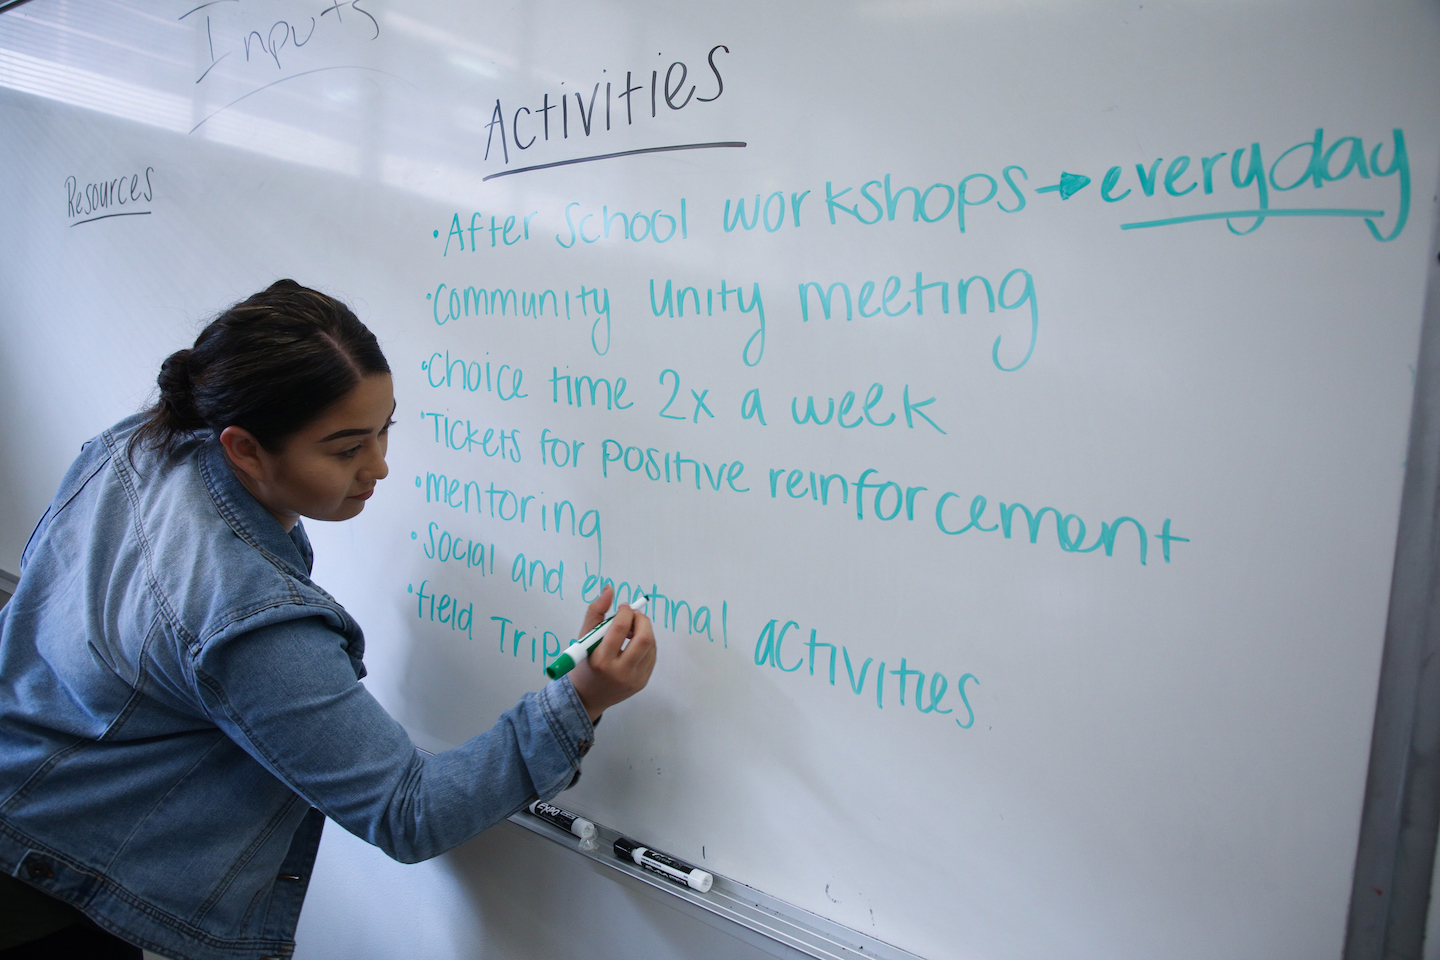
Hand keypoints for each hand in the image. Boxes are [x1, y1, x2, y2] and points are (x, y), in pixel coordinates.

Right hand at [567, 586, 656, 722]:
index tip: (623, 607)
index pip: (621, 629)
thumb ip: (595, 612)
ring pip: (651, 645)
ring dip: (645, 630)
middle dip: (642, 620)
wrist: (588, 697)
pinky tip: (635, 642)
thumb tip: (609, 588)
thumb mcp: (583, 639)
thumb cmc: (584, 664)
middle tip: (634, 615)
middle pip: (644, 638)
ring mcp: (634, 679)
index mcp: (601, 660)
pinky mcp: (643, 682)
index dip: (625, 612)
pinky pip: (652, 656)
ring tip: (632, 629)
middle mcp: (620, 672)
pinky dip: (647, 643)